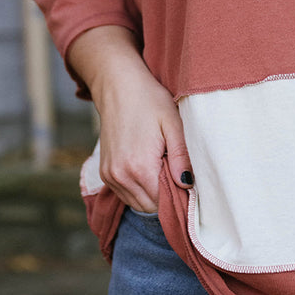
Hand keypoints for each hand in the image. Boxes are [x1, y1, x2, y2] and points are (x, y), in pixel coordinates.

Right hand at [67, 26, 192, 214]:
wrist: (118, 86)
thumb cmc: (149, 101)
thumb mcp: (173, 124)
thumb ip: (181, 157)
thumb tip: (187, 184)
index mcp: (139, 167)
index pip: (163, 203)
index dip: (179, 198)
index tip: (189, 183)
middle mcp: (120, 176)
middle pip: (150, 207)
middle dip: (166, 198)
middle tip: (178, 175)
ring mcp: (110, 176)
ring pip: (138, 204)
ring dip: (153, 194)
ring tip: (163, 169)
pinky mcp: (105, 173)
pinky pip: (126, 194)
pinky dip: (139, 189)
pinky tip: (149, 169)